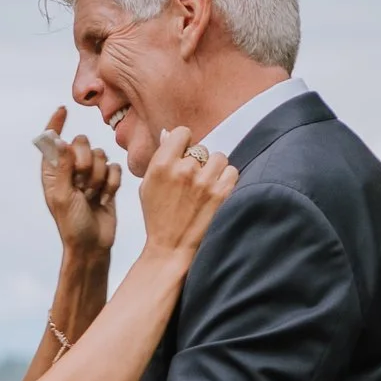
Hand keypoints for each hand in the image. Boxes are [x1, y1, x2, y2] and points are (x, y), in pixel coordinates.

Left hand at [38, 110, 120, 258]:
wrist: (93, 245)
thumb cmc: (72, 225)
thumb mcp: (63, 197)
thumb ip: (63, 168)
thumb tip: (59, 140)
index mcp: (53, 171)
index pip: (53, 140)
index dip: (56, 124)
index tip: (63, 109)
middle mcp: (71, 169)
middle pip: (83, 143)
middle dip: (86, 163)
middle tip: (82, 184)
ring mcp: (90, 175)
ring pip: (101, 155)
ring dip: (99, 177)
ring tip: (92, 196)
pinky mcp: (107, 182)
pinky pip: (114, 168)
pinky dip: (112, 184)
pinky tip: (104, 199)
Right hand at [135, 122, 239, 259]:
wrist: (170, 248)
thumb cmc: (158, 217)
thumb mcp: (147, 185)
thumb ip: (159, 158)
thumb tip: (168, 134)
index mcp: (162, 164)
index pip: (182, 132)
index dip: (184, 143)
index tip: (184, 155)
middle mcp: (184, 170)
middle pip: (201, 148)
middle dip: (198, 162)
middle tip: (192, 181)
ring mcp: (204, 181)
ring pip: (218, 158)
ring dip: (214, 169)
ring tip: (205, 186)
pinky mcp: (222, 193)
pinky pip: (232, 171)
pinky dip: (227, 180)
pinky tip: (216, 192)